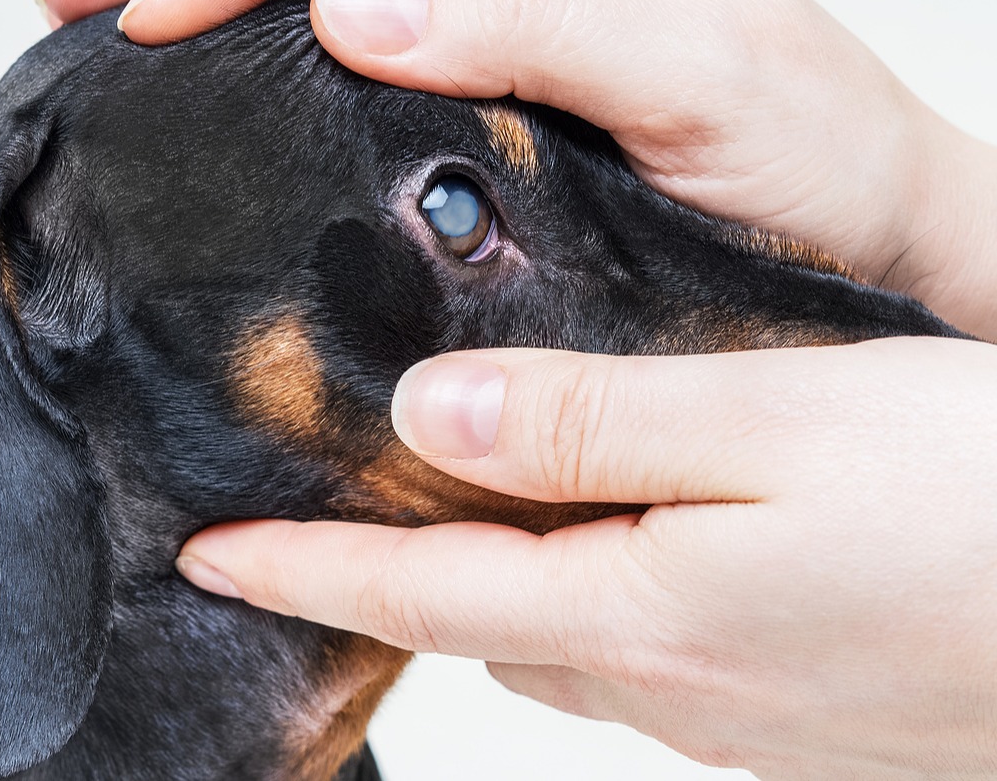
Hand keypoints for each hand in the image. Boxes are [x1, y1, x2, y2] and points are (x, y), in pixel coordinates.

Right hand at [39, 0, 996, 339]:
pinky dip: (266, 65)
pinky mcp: (482, 118)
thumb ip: (539, 19)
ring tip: (107, 15)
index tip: (160, 7)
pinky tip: (209, 83)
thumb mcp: (701, 67)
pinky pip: (355, 68)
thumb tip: (356, 5)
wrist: (866, 251)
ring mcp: (491, 41)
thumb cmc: (815, 155)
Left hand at [176, 337, 996, 777]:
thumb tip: (435, 421)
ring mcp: (724, 704)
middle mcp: (664, 678)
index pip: (415, 593)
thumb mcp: (778, 424)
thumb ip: (593, 424)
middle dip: (381, 577)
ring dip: (480, 582)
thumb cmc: (983, 510)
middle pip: (471, 623)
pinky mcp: (780, 701)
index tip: (208, 553)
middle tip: (319, 513)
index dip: (299, 570)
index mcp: (638, 611)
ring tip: (443, 513)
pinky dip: (574, 592)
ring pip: (549, 635)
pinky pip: (629, 645)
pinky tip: (599, 541)